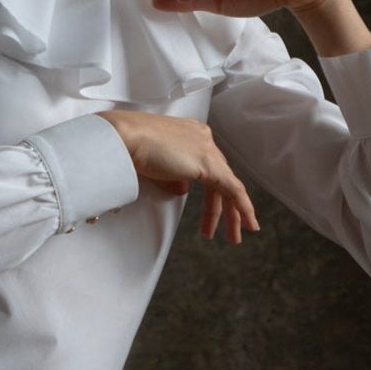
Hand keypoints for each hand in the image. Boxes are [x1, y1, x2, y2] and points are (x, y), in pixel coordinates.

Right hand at [97, 110, 259, 243]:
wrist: (123, 139)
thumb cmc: (129, 148)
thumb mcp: (155, 167)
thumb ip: (173, 179)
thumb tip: (183, 190)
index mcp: (190, 134)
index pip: (208, 166)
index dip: (213, 192)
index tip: (211, 210)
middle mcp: (202, 138)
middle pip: (221, 177)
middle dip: (223, 207)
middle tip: (224, 229)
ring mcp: (207, 149)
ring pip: (229, 186)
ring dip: (232, 214)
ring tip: (233, 236)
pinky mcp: (208, 164)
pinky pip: (233, 190)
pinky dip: (243, 208)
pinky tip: (247, 223)